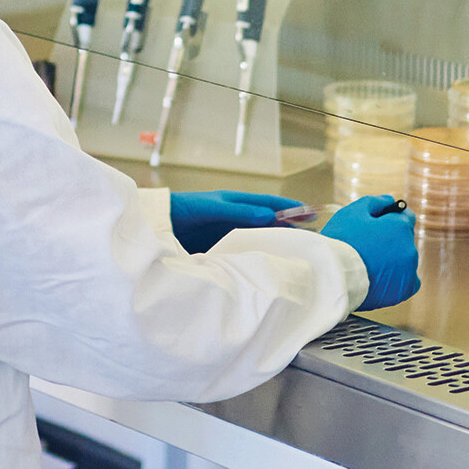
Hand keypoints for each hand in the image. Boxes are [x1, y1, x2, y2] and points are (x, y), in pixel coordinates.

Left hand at [169, 188, 308, 253]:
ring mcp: (228, 235)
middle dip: (289, 229)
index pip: (270, 203)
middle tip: (311, 238)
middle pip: (268, 223)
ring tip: (294, 255)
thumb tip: (270, 216)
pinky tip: (266, 266)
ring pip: (258, 239)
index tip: (312, 213)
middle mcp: (235, 218)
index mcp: (236, 202)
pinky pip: (244, 252)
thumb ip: (238, 212)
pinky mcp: (220, 250)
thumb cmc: (183, 210)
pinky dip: (256, 257)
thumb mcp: (211, 208)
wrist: (156, 226)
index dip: (291, 208)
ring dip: (274, 244)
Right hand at [320, 195, 418, 309]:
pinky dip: (397, 279)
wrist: (331, 277)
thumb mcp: (353, 212)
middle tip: (368, 247)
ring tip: (369, 265)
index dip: (390, 219)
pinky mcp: (404, 290)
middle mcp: (410, 248)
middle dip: (391, 240)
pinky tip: (380, 277)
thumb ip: (376, 202)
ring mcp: (409, 271)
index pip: (406, 217)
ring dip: (393, 260)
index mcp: (401, 227)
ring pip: (404, 260)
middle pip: (404, 239)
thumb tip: (390, 201)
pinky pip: (407, 281)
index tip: (378, 226)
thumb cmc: (340, 242)